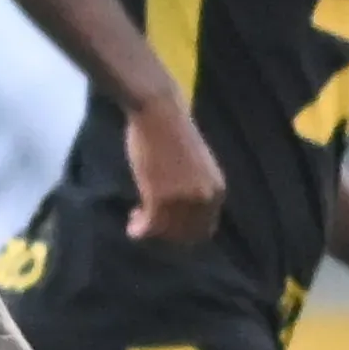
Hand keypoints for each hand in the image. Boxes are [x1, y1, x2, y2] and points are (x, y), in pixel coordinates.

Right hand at [121, 99, 224, 241]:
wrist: (159, 114)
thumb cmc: (173, 132)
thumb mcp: (196, 167)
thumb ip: (194, 189)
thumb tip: (181, 209)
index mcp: (217, 191)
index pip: (205, 228)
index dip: (183, 231)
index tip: (166, 223)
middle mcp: (205, 199)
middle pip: (186, 235)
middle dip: (166, 234)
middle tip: (147, 223)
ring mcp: (183, 200)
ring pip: (166, 232)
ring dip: (151, 232)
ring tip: (136, 222)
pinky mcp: (159, 198)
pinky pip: (149, 226)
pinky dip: (139, 230)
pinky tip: (132, 226)